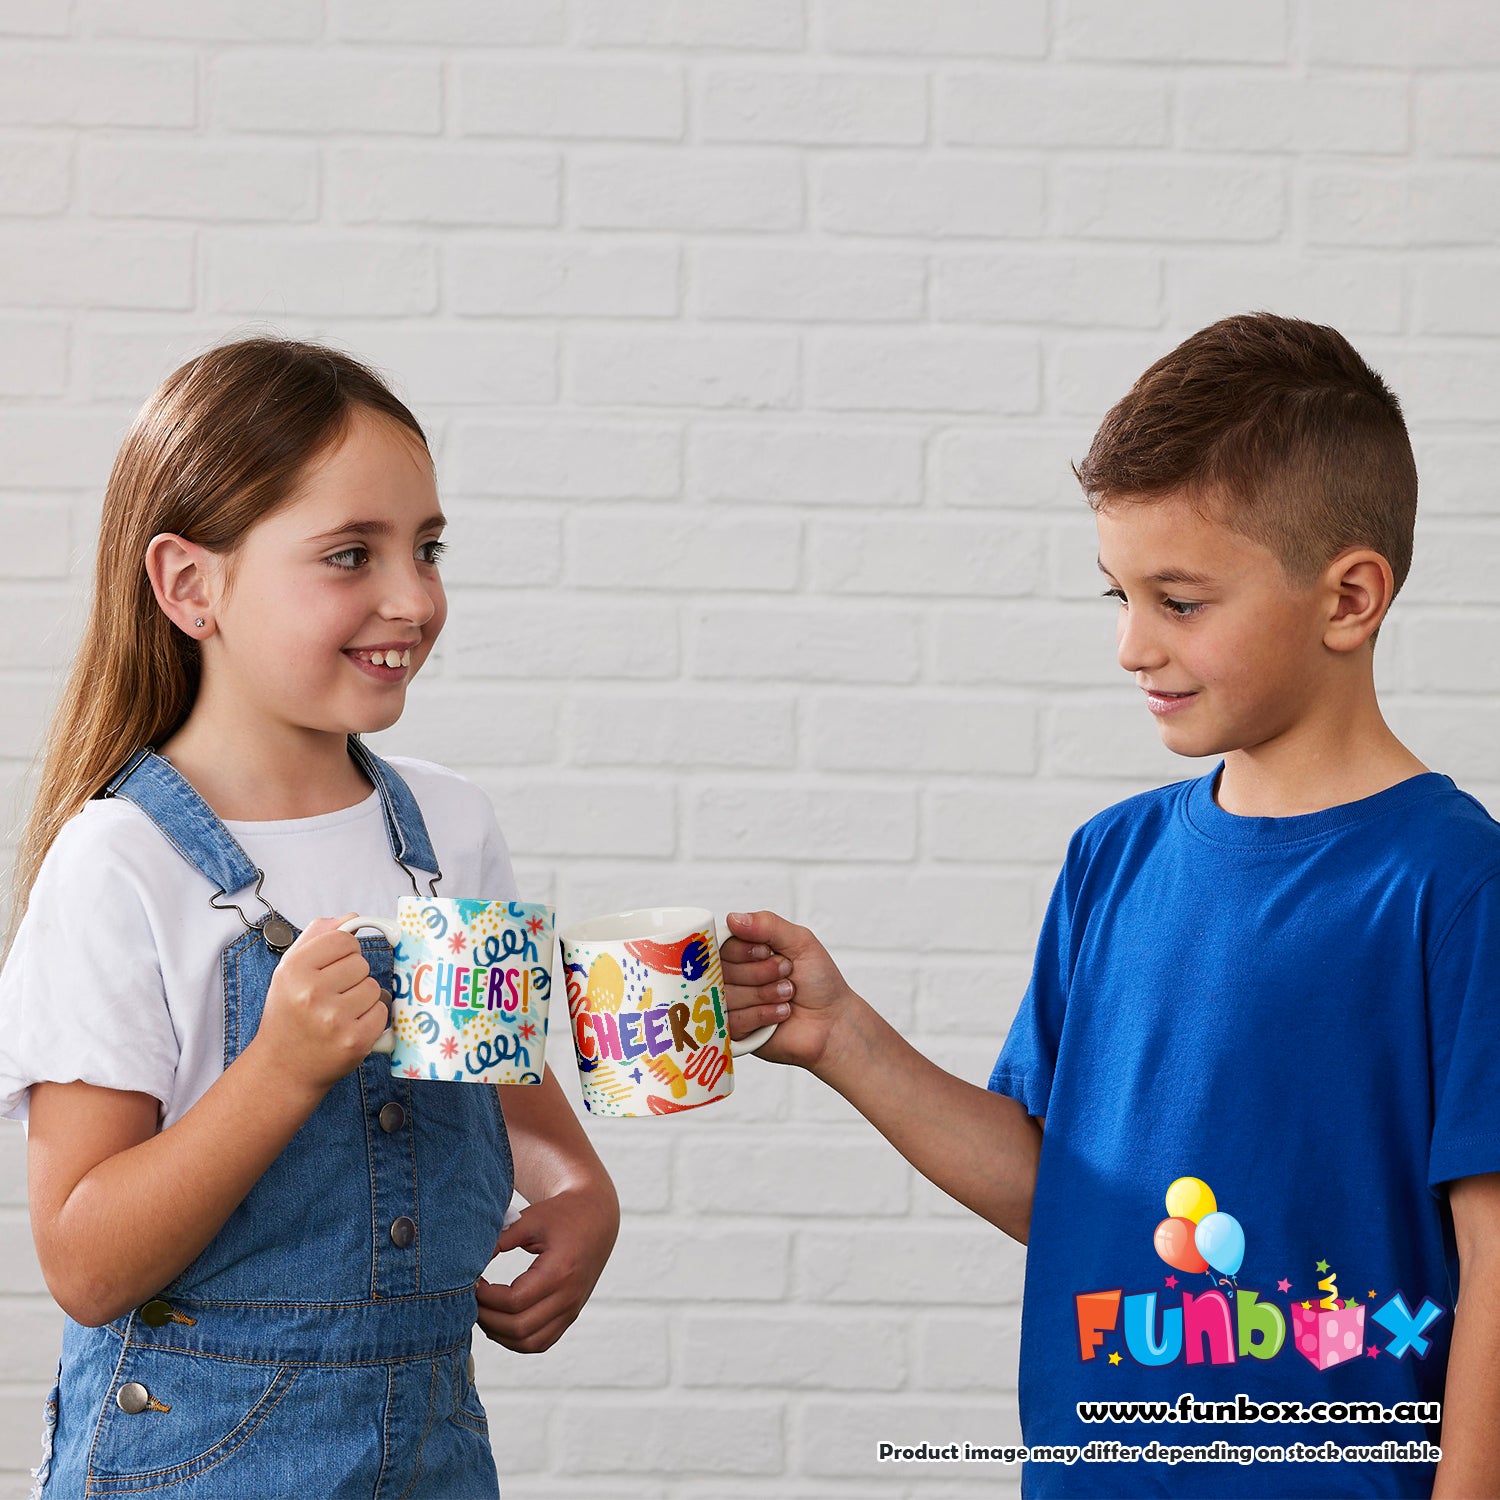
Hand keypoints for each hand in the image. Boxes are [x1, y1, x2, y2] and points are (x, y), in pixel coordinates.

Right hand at [250, 914, 388, 1096]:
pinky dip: (371, 1018)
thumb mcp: (289, 971)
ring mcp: (334, 1019)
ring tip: (339, 1013)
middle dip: (352, 977)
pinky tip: (349, 1026)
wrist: (282, 1068)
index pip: (344, 939)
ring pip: (374, 987)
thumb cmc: (288, 1014)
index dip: (343, 952)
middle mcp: (312, 993)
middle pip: (361, 963)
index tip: (332, 968)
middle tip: (331, 996)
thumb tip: (352, 918)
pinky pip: (381, 1011)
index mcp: (294, 970)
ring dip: (363, 998)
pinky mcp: (354, 1040)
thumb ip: (318, 937)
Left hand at [474, 1186, 618, 1353]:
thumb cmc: (562, 1214)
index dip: (487, 1298)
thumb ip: (501, 1240)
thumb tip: (470, 1263)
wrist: (596, 1217)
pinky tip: (501, 1321)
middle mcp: (569, 1296)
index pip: (515, 1301)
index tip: (473, 1283)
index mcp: (561, 1271)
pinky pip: (540, 1342)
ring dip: (500, 1334)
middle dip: (487, 1318)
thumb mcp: (531, 1219)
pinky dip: (517, 1340)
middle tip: (471, 1300)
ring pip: (529, 1343)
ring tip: (483, 1312)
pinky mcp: (570, 1315)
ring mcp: (571, 1310)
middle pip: (520, 1328)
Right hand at [720, 909, 856, 1069]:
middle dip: (760, 972)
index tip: (767, 951)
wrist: (834, 1021)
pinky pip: (734, 1020)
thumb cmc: (819, 982)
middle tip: (786, 972)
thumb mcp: (800, 942)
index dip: (742, 950)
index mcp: (746, 952)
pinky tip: (782, 1013)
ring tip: (787, 994)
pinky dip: (763, 1014)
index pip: (720, 944)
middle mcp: (736, 976)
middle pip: (721, 970)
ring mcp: (734, 1004)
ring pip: (727, 995)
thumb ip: (767, 925)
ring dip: (765, 994)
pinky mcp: (736, 1031)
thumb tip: (733, 918)